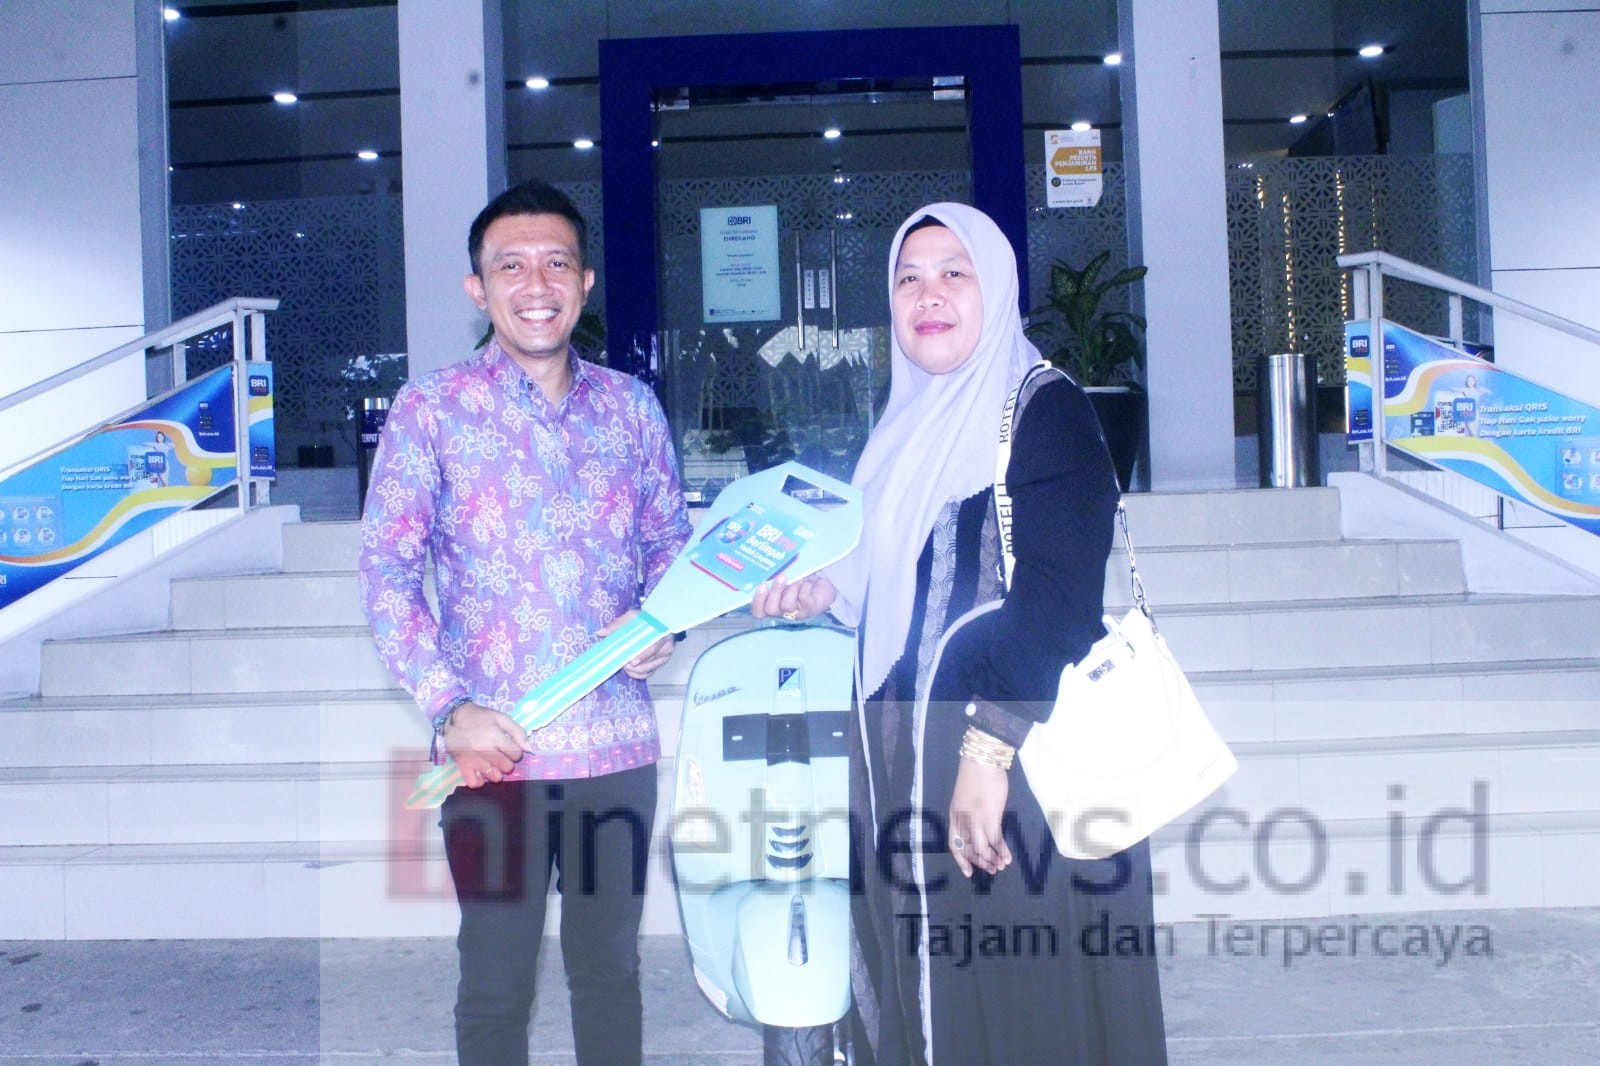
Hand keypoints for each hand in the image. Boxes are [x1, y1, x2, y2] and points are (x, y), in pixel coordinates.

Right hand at [441, 702, 531, 786]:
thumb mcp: (501, 718)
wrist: (454, 717)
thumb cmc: (480, 717)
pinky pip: (474, 782)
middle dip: (508, 762)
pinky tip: (481, 773)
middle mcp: (485, 750)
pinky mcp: (463, 765)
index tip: (510, 748)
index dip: (516, 751)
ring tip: (493, 764)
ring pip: (494, 776)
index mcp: (495, 736)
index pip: (516, 754)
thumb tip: (529, 748)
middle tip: (501, 755)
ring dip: (497, 772)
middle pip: (507, 767)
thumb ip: (517, 732)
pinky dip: (480, 781)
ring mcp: (473, 759)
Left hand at [599, 609, 675, 679]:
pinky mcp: (660, 663)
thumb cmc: (646, 619)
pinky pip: (648, 673)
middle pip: (650, 662)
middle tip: (622, 664)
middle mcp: (666, 647)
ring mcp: (664, 657)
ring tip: (624, 665)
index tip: (633, 661)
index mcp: (661, 634)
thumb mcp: (632, 616)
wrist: (659, 621)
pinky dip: (637, 673)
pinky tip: (630, 669)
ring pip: (648, 670)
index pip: (654, 648)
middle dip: (634, 666)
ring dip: (634, 670)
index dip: (643, 656)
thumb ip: (617, 624)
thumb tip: (600, 632)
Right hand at [750, 574, 836, 620]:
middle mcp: (783, 613)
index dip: (758, 601)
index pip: (759, 612)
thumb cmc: (798, 583)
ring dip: (791, 588)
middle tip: (781, 577)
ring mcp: (797, 614)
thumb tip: (767, 567)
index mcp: (773, 607)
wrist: (821, 588)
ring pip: (787, 605)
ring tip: (798, 579)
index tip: (762, 585)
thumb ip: (773, 578)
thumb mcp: (784, 580)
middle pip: (771, 609)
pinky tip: (807, 583)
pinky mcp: (811, 609)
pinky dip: (804, 588)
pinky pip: (803, 599)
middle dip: (775, 592)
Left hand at [949, 758, 1012, 877]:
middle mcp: (963, 821)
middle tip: (990, 869)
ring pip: (982, 848)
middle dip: (980, 862)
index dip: (961, 860)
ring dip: (992, 860)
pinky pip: (996, 840)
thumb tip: (977, 830)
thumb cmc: (975, 777)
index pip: (954, 844)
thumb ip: (968, 815)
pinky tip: (1008, 858)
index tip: (969, 872)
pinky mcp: (991, 817)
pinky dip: (1002, 851)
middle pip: (969, 849)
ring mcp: (976, 820)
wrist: (982, 762)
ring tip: (1000, 866)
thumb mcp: (964, 798)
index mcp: (954, 816)